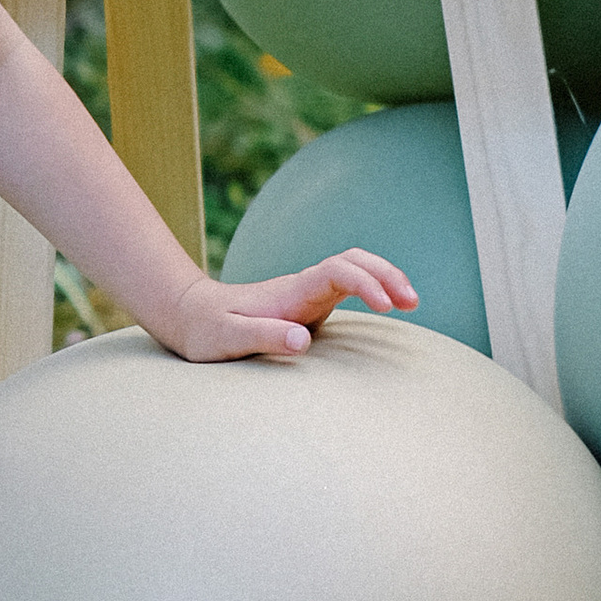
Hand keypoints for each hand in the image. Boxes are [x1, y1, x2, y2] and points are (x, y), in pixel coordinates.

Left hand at [152, 248, 419, 363]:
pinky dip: (374, 288)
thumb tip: (303, 340)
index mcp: (289, 292)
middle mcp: (302, 286)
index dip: (365, 283)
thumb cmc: (205, 331)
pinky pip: (349, 284)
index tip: (385, 306)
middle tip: (412, 301)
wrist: (188, 315)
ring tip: (412, 302)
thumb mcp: (226, 339)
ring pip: (354, 268)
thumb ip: (262, 336)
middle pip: (353, 260)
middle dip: (387, 274)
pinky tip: (390, 306)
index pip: (337, 272)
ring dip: (384, 278)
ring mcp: (307, 292)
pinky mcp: (309, 303)